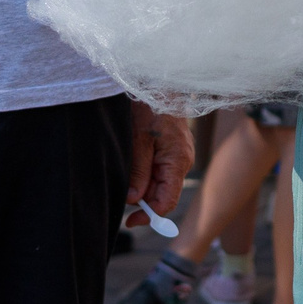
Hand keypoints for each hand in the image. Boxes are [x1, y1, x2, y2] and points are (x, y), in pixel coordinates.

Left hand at [125, 106, 193, 224]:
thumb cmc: (151, 106)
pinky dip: (146, 173)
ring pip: (160, 182)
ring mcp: (179, 154)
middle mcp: (182, 161)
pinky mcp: (173, 148)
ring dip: (142, 184)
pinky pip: (161, 169)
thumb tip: (133, 199)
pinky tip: (134, 163)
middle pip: (163, 193)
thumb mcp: (139, 139)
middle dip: (142, 200)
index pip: (166, 202)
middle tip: (120, 196)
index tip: (129, 221)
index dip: (148, 216)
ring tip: (125, 173)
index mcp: (177, 162)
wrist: (160, 82)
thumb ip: (138, 171)